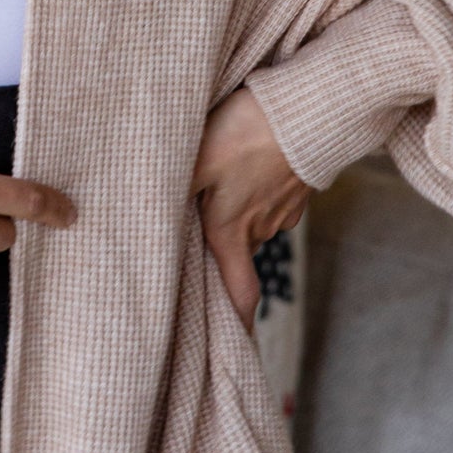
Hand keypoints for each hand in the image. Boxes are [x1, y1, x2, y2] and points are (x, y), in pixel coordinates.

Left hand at [191, 88, 307, 332]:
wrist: (309, 107)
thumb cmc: (245, 132)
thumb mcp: (195, 157)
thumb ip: (170, 188)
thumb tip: (144, 212)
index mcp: (230, 229)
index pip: (239, 293)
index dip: (238, 323)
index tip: (238, 345)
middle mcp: (261, 228)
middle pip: (237, 248)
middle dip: (221, 240)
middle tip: (201, 213)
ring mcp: (285, 209)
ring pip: (253, 219)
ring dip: (239, 206)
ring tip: (224, 175)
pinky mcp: (300, 186)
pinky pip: (272, 196)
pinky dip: (260, 186)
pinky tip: (250, 159)